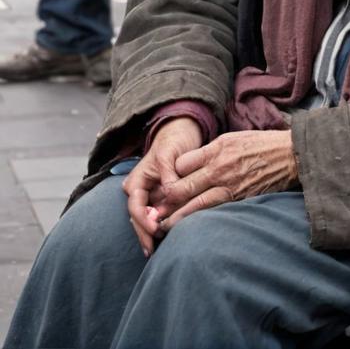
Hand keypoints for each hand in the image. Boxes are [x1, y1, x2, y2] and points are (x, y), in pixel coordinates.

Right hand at [122, 117, 202, 256]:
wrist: (180, 134)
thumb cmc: (174, 141)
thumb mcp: (169, 153)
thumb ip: (168, 173)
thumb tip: (169, 194)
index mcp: (137, 180)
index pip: (135, 204)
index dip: (143, 219)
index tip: (155, 229)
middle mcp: (139, 191)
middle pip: (137, 217)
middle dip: (144, 234)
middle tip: (152, 250)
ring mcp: (149, 196)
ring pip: (146, 219)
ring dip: (150, 233)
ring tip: (157, 250)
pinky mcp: (160, 199)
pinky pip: (157, 216)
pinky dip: (160, 226)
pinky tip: (165, 240)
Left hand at [154, 130, 298, 233]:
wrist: (290, 155)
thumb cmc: (261, 144)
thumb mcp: (232, 139)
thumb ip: (209, 152)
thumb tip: (186, 165)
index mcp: (216, 149)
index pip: (180, 165)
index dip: (170, 176)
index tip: (164, 185)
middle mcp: (219, 169)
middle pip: (181, 188)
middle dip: (165, 202)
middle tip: (151, 212)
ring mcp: (230, 187)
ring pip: (194, 206)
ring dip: (175, 218)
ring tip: (161, 227)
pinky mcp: (240, 200)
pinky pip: (213, 213)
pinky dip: (198, 221)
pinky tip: (188, 229)